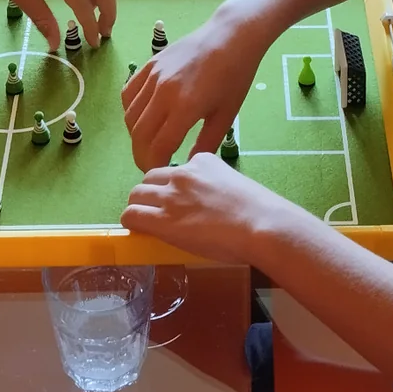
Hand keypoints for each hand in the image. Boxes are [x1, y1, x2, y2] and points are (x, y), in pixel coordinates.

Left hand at [122, 153, 318, 264]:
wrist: (261, 225)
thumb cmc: (260, 212)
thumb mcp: (237, 186)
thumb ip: (218, 188)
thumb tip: (211, 205)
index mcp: (203, 161)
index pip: (174, 170)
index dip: (172, 187)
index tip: (179, 202)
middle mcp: (183, 173)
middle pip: (149, 178)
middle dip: (150, 194)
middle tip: (158, 212)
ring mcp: (171, 195)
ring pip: (136, 194)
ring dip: (139, 207)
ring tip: (146, 222)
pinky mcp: (162, 219)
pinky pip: (131, 215)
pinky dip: (131, 221)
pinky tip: (138, 230)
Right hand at [123, 12, 273, 169]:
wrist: (231, 35)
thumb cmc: (235, 76)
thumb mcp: (226, 115)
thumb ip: (206, 143)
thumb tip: (188, 165)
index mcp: (185, 107)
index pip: (158, 146)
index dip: (155, 164)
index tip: (159, 172)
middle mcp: (163, 92)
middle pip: (139, 134)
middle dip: (142, 155)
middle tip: (151, 164)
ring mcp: (153, 76)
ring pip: (130, 116)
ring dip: (136, 135)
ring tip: (149, 143)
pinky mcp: (149, 65)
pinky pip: (128, 94)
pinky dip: (131, 111)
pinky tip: (144, 117)